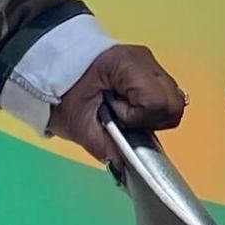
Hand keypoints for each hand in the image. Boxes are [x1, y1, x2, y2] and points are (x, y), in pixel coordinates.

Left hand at [48, 39, 188, 157]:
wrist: (50, 70)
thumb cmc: (61, 92)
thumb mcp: (78, 123)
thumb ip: (103, 144)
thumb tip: (124, 164)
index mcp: (127, 65)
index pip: (157, 101)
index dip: (140, 118)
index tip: (115, 119)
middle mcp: (146, 61)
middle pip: (173, 101)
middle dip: (152, 119)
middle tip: (124, 121)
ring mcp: (151, 64)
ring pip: (173, 100)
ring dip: (152, 116)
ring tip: (124, 115)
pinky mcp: (150, 72)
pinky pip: (164, 97)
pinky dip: (150, 110)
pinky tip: (129, 109)